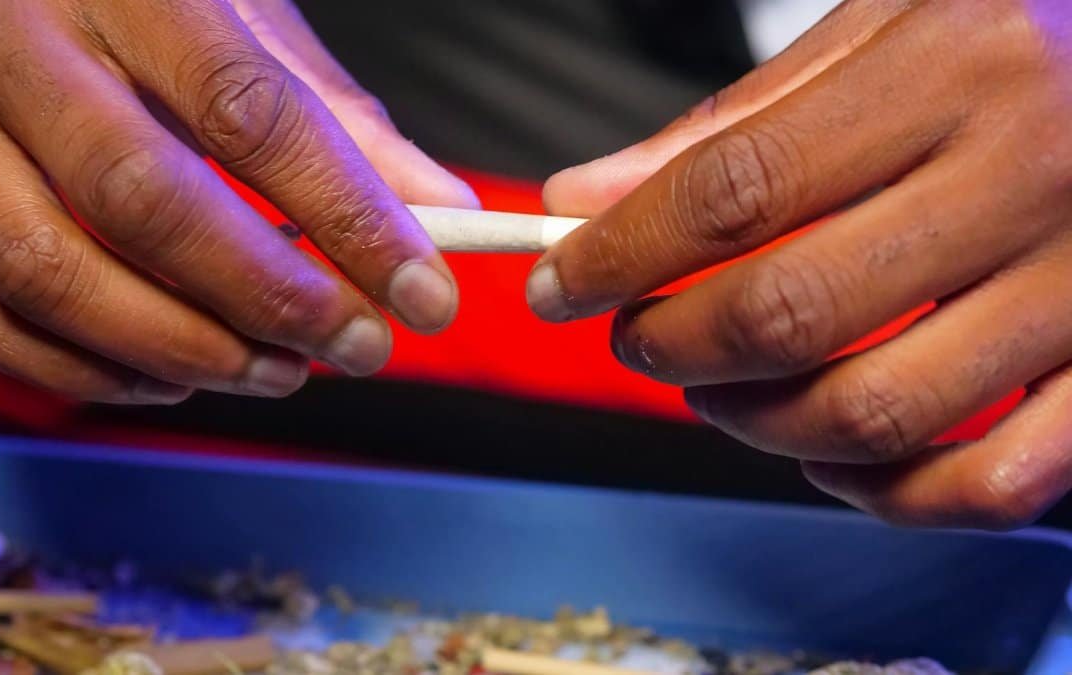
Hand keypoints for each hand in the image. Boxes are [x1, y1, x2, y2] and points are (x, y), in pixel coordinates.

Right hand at [0, 0, 475, 403]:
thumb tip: (437, 210)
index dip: (347, 217)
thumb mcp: (233, 16)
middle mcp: (3, 43)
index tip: (421, 293)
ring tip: (272, 371)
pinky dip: (76, 369)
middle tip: (352, 347)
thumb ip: (332, 114)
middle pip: (140, 200)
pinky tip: (161, 377)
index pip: (248, 110)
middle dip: (265, 299)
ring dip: (178, 351)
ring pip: (44, 273)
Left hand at [531, 0, 1071, 528]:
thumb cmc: (1035, 29)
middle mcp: (1031, 175)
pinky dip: (881, 492)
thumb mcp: (892, 22)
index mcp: (962, 68)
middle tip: (636, 333)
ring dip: (753, 421)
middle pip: (788, 311)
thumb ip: (738, 118)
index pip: (735, 191)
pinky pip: (988, 482)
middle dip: (670, 341)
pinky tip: (825, 451)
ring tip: (716, 387)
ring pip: (873, 411)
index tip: (561, 283)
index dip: (620, 253)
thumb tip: (590, 197)